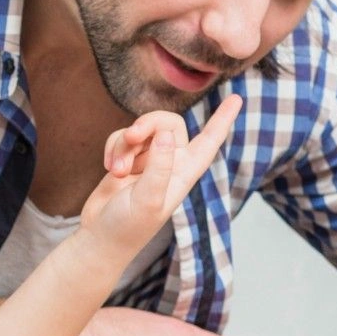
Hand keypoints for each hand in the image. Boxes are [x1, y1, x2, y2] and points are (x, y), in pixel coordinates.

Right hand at [79, 98, 242, 259]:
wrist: (99, 238)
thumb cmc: (127, 227)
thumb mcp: (147, 199)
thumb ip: (159, 167)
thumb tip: (166, 135)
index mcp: (184, 174)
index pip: (209, 142)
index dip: (222, 120)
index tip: (237, 98)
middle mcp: (170, 164)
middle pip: (168, 123)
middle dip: (148, 124)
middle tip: (132, 136)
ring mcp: (148, 161)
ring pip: (141, 130)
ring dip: (124, 145)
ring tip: (117, 171)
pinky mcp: (127, 159)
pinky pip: (123, 138)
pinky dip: (114, 149)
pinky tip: (109, 169)